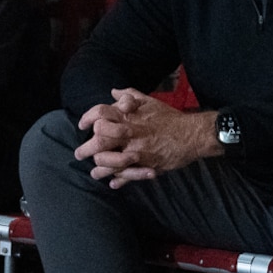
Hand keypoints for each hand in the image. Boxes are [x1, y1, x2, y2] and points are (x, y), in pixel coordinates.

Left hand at [75, 88, 220, 188]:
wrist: (192, 135)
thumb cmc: (169, 117)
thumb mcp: (149, 101)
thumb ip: (129, 96)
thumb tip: (113, 91)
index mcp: (129, 116)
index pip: (100, 114)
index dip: (88, 119)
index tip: (82, 126)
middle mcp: (131, 133)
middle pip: (99, 140)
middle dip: (86, 148)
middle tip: (80, 154)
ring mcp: (137, 151)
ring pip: (110, 162)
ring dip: (99, 169)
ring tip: (95, 172)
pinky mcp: (146, 166)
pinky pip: (127, 176)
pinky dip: (118, 180)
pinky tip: (113, 182)